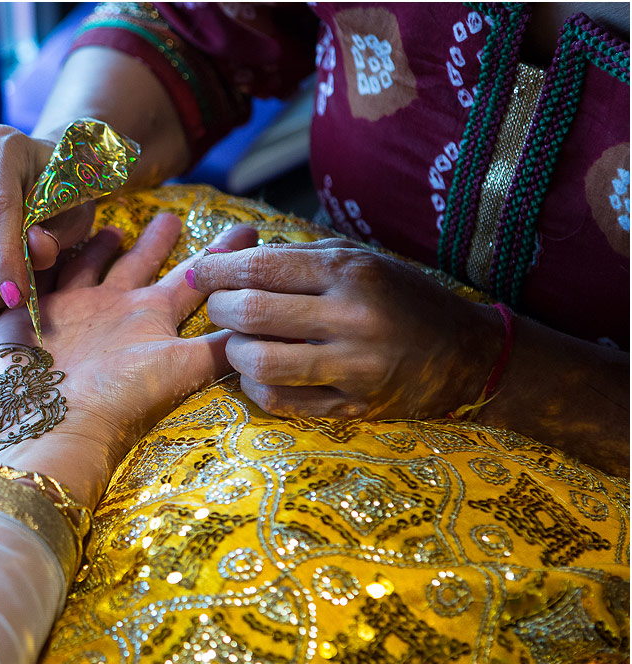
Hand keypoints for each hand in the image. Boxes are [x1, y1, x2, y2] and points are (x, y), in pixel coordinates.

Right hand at [0, 214, 255, 504]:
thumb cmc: (120, 394)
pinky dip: (47, 252)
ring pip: (92, 266)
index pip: (195, 279)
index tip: (248, 230)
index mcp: (153, 318)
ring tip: (114, 226)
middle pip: (142, 266)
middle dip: (158, 241)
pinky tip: (49, 234)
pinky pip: (43, 270)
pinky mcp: (34, 308)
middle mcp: (117, 311)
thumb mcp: (182, 366)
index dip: (221, 255)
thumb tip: (275, 330)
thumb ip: (222, 346)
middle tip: (173, 215)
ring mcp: (74, 309)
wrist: (54, 418)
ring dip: (103, 246)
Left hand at [187, 238, 503, 419]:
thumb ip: (297, 257)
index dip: (218, 269)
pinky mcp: (354, 406)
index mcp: (350, 272)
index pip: (262, 267)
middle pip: (251, 312)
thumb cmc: (400, 298)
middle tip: (219, 307)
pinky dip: (257, 388)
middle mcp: (352, 316)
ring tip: (240, 343)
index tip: (201, 270)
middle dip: (219, 308)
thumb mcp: (358, 260)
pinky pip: (282, 401)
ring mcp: (354, 366)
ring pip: (261, 362)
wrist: (465, 354)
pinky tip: (260, 374)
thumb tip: (228, 255)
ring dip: (236, 352)